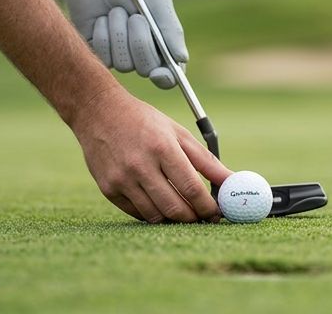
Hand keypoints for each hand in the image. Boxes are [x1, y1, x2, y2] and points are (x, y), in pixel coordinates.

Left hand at [56, 0, 188, 87]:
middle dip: (140, 42)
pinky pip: (104, 56)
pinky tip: (101, 19)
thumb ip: (170, 29)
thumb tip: (181, 59)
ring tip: (116, 12)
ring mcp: (119, 56)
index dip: (165, 79)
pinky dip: (103, 34)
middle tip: (135, 16)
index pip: (168, 77)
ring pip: (123, 64)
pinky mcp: (97, 53)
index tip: (158, 73)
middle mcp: (141, 56)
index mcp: (162, 46)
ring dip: (119, 33)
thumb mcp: (158, 1)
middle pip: (146, 70)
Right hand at [69, 82, 230, 221]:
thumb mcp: (177, 133)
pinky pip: (137, 213)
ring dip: (174, 219)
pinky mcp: (108, 189)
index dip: (209, 206)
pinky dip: (153, 213)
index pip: (192, 188)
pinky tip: (159, 203)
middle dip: (195, 218)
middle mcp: (140, 165)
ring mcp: (121, 179)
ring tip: (182, 210)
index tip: (218, 212)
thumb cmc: (143, 121)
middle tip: (203, 217)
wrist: (98, 112)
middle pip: (176, 208)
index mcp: (162, 148)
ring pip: (156, 216)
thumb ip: (206, 161)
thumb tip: (233, 182)